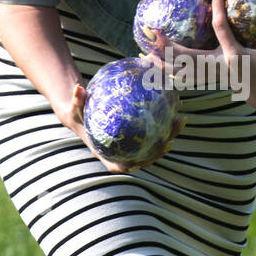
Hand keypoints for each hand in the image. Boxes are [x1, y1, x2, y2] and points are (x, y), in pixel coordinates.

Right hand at [63, 82, 185, 172]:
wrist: (82, 116)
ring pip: (154, 145)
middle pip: (144, 156)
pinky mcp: (138, 137)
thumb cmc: (79, 114)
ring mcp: (132, 146)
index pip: (122, 166)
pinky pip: (154, 132)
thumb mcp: (75, 109)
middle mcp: (121, 153)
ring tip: (180, 120)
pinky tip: (175, 108)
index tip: (142, 161)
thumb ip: (77, 101)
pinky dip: (164, 123)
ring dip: (170, 135)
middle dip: (160, 151)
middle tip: (170, 139)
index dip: (135, 165)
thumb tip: (78, 88)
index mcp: (107, 154)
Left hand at [143, 0, 255, 116]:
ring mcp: (213, 77)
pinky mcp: (211, 81)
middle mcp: (219, 69)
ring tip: (144, 53)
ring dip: (162, 64)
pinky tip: (156, 68)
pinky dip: (169, 75)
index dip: (219, 7)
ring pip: (181, 74)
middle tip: (152, 31)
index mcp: (234, 58)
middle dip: (168, 46)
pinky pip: (185, 80)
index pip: (222, 28)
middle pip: (187, 58)